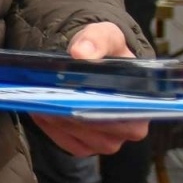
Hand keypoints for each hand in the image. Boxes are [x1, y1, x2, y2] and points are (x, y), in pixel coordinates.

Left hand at [29, 22, 150, 156]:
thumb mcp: (105, 36)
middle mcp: (131, 129)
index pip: (118, 113)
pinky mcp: (88, 146)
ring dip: (55, 119)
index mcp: (144, 104)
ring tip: (39, 98)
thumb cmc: (106, 51)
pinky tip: (39, 109)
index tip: (68, 92)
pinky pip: (67, 142)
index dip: (91, 104)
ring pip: (78, 137)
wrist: (93, 60)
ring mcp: (109, 142)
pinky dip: (50, 128)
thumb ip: (96, 40)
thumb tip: (81, 53)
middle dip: (68, 111)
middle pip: (95, 128)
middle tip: (44, 93)